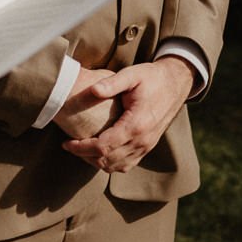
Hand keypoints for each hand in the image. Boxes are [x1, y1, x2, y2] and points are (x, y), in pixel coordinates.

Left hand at [60, 58, 194, 173]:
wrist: (176, 83)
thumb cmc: (152, 77)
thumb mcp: (132, 74)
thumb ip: (112, 83)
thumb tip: (92, 90)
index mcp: (136, 125)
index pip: (102, 147)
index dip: (81, 148)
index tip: (66, 142)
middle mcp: (142, 140)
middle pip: (107, 160)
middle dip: (84, 156)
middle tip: (69, 146)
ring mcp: (146, 146)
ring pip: (116, 166)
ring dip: (96, 162)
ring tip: (81, 149)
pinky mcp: (147, 147)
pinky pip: (126, 165)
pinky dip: (110, 164)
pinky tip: (99, 153)